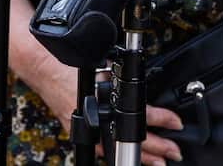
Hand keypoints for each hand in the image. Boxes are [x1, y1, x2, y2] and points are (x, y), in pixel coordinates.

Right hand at [38, 73, 184, 165]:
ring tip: (159, 162)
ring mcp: (89, 130)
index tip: (175, 123)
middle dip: (157, 147)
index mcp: (109, 102)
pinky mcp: (81, 134)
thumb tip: (140, 86)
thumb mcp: (106, 67)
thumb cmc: (72, 66)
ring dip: (141, 156)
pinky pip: (103, 149)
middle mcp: (99, 120)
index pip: (142, 115)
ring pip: (119, 149)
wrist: (46, 70)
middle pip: (133, 140)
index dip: (162, 120)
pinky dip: (117, 155)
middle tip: (174, 152)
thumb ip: (122, 78)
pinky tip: (128, 159)